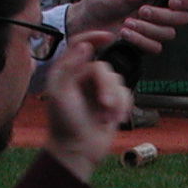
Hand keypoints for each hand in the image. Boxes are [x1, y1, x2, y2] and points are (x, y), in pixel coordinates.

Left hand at [42, 31, 132, 181]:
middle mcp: (83, 77)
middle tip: (105, 106)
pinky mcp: (112, 102)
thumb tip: (85, 46)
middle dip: (107, 87)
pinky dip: (123, 106)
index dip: (93, 37)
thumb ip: (71, 67)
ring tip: (108, 117)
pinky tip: (116, 119)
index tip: (108, 37)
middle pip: (104, 67)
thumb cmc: (64, 123)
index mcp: (66, 72)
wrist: (78, 150)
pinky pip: (126, 94)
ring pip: (117, 80)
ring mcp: (98, 90)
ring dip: (116, 100)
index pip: (80, 45)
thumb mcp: (61, 93)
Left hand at [67, 0, 187, 55]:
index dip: (184, 1)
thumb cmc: (101, 0)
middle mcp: (157, 13)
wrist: (85, 20)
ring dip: (147, 28)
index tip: (173, 1)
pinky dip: (140, 40)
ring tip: (128, 22)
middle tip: (143, 10)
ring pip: (168, 34)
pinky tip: (125, 33)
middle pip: (180, 18)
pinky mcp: (143, 45)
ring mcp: (151, 30)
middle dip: (163, 15)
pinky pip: (155, 47)